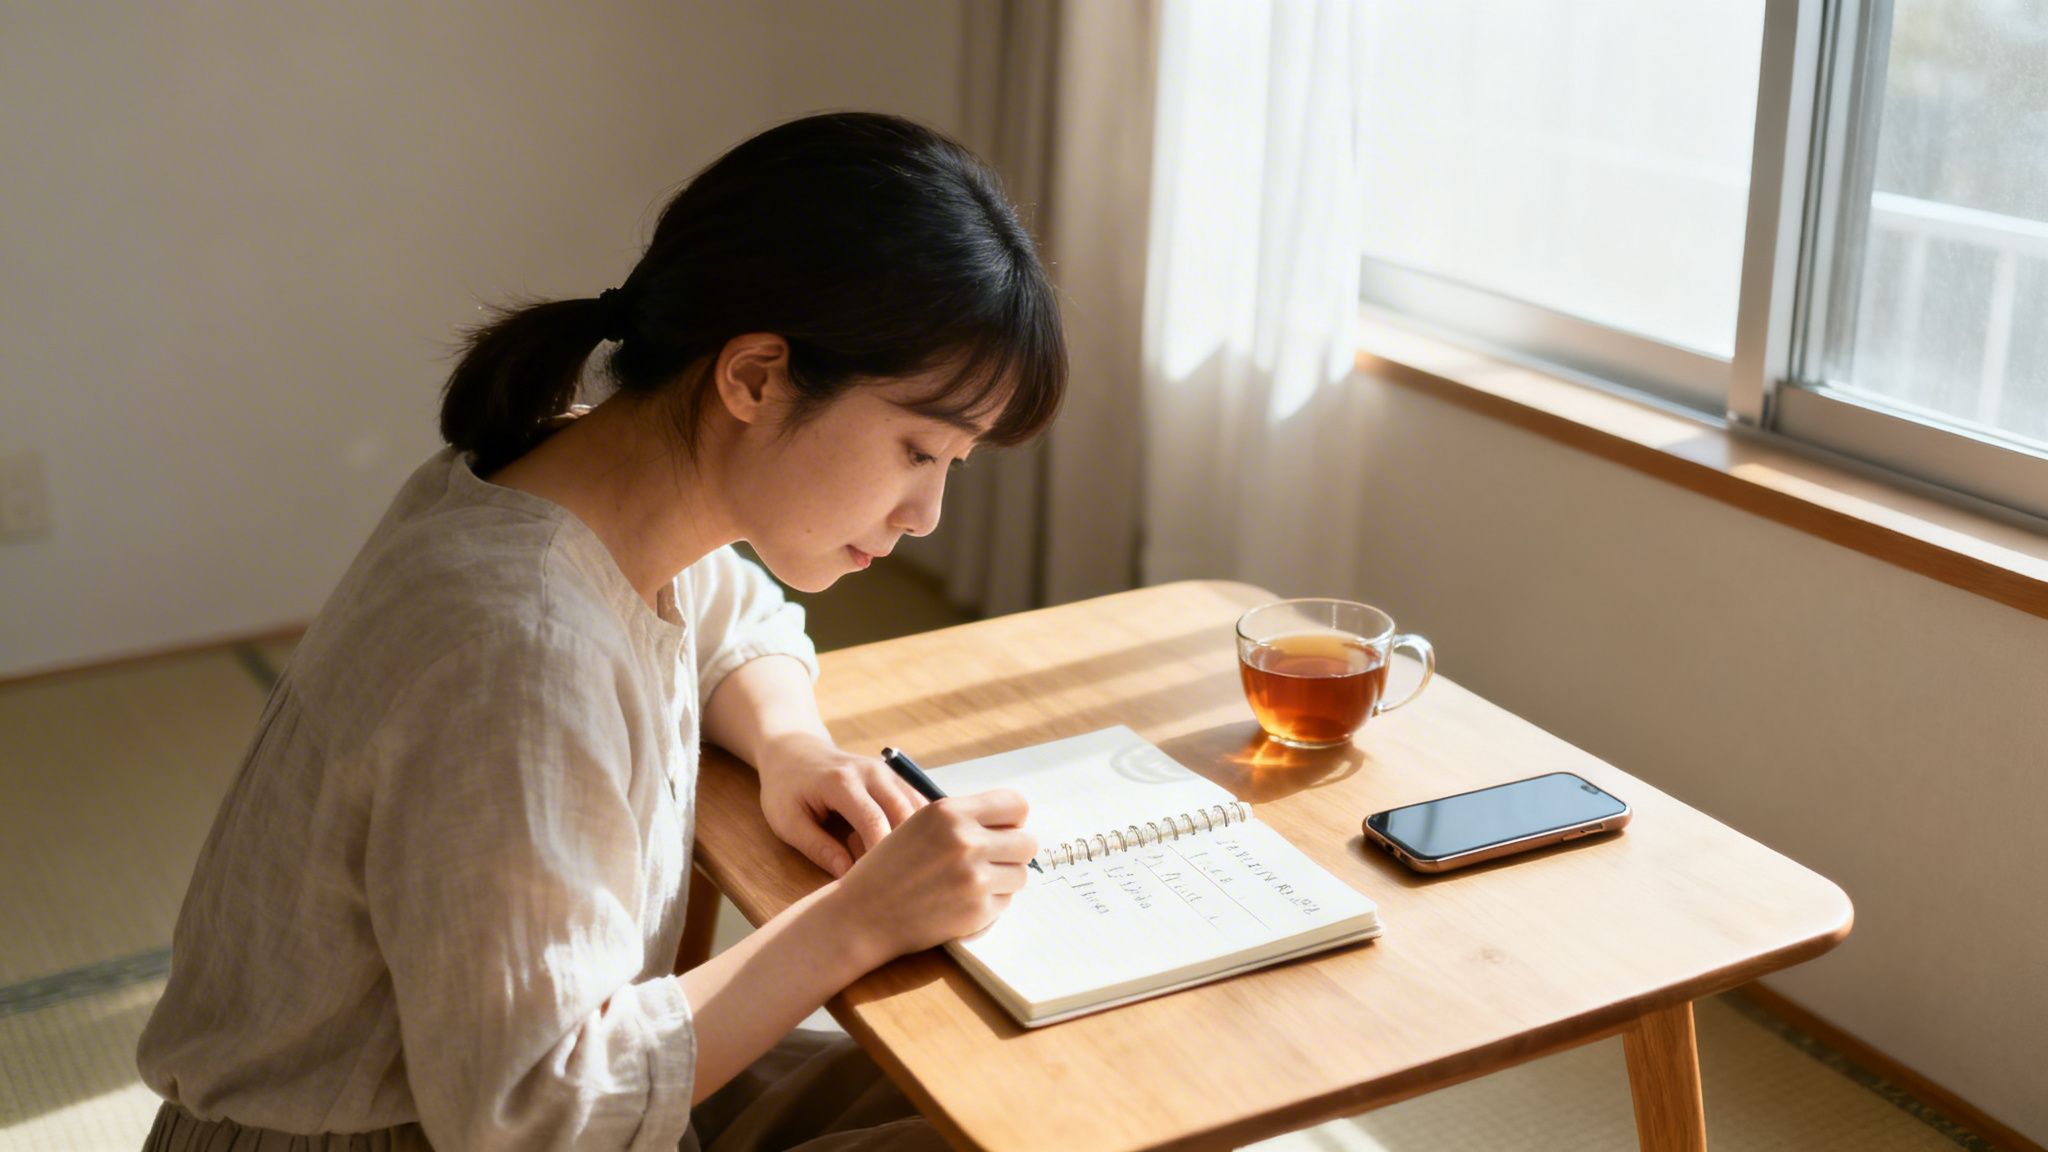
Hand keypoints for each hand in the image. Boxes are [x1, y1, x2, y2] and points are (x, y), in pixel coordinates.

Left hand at [756, 733, 922, 876]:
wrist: (795, 751)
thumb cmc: (786, 788)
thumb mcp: (787, 821)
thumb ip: (817, 847)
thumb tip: (847, 875)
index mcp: (841, 782)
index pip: (873, 821)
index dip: (878, 855)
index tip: (873, 883)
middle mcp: (872, 772)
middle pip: (904, 814)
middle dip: (902, 849)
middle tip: (891, 880)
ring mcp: (888, 772)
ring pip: (919, 809)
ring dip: (915, 839)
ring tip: (898, 865)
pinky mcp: (896, 778)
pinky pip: (920, 805)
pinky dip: (919, 828)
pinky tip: (905, 848)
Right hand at [831, 790, 1037, 958]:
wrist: (863, 913)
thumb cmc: (890, 868)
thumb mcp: (921, 825)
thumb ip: (964, 818)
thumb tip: (1014, 823)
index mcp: (949, 812)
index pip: (1016, 805)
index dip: (1013, 820)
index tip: (1002, 831)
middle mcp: (964, 840)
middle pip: (1027, 841)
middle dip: (1013, 853)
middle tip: (991, 862)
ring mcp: (973, 877)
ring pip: (1020, 874)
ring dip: (1002, 880)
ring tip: (970, 884)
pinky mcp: (977, 910)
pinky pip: (1005, 901)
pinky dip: (990, 904)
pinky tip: (960, 903)